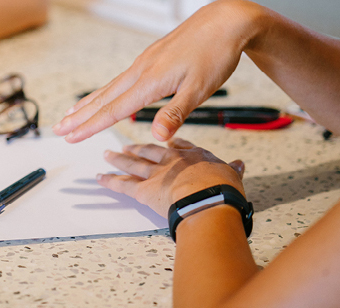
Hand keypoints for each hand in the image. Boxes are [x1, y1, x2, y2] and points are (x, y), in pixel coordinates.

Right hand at [53, 0, 266, 142]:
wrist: (225, 21)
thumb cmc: (216, 54)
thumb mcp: (200, 88)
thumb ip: (175, 113)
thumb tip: (156, 137)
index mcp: (150, 81)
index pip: (113, 109)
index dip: (90, 125)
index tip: (70, 137)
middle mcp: (141, 70)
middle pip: (104, 97)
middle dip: (80, 116)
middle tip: (57, 129)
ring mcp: (145, 62)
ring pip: (110, 87)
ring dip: (89, 103)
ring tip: (71, 113)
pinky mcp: (152, 57)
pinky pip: (121, 78)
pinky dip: (106, 90)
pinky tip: (106, 94)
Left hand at [99, 139, 245, 217]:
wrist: (208, 200)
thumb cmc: (223, 190)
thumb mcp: (232, 175)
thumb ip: (232, 170)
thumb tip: (240, 165)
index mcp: (193, 156)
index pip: (179, 146)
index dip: (171, 143)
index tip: (165, 140)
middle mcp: (171, 161)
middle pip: (150, 151)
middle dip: (138, 149)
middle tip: (126, 146)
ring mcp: (155, 174)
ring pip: (133, 164)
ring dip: (119, 160)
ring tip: (108, 155)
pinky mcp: (143, 191)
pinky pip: (122, 185)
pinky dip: (109, 181)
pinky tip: (99, 178)